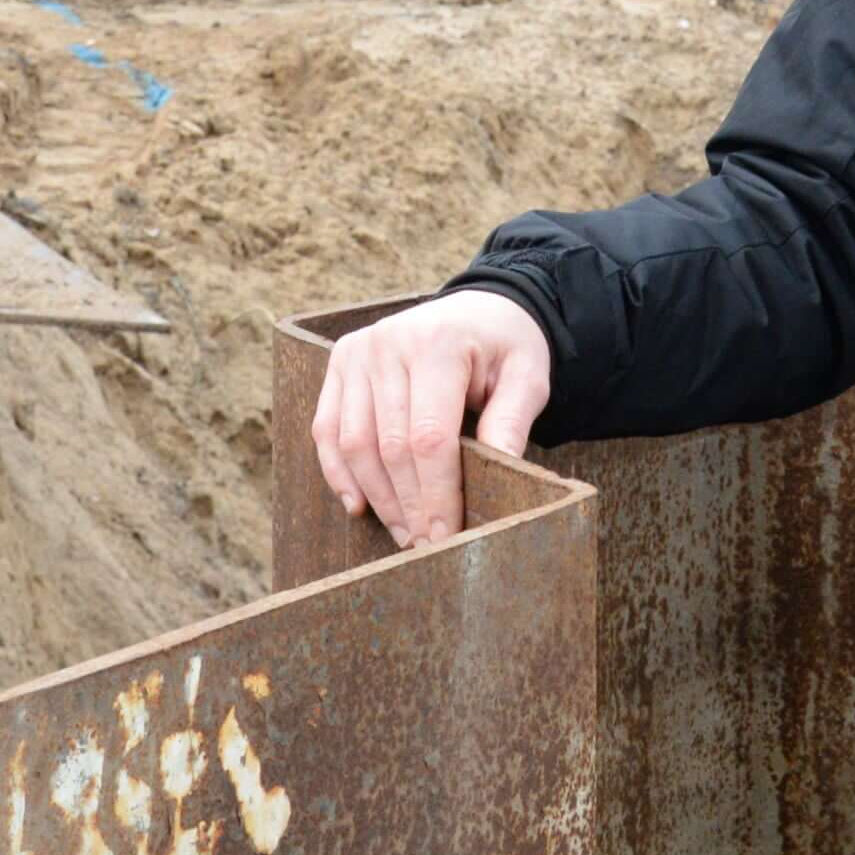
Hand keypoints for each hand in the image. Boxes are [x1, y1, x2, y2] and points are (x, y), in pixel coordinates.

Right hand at [308, 287, 551, 546]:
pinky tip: (359, 505)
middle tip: (425, 546)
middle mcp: (388, 343)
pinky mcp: (339, 362)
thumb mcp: (527, 376)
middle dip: (409, 505)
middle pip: (389, 446)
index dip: (435, 494)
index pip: (429, 437)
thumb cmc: (504, 348)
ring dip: (377, 497)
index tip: (444, 537)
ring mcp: (358, 351)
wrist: (478, 308)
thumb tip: (500, 475)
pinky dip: (338, 472)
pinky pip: (326, 428)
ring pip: (354, 443)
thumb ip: (512, 422)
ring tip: (404, 532)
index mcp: (438, 344)